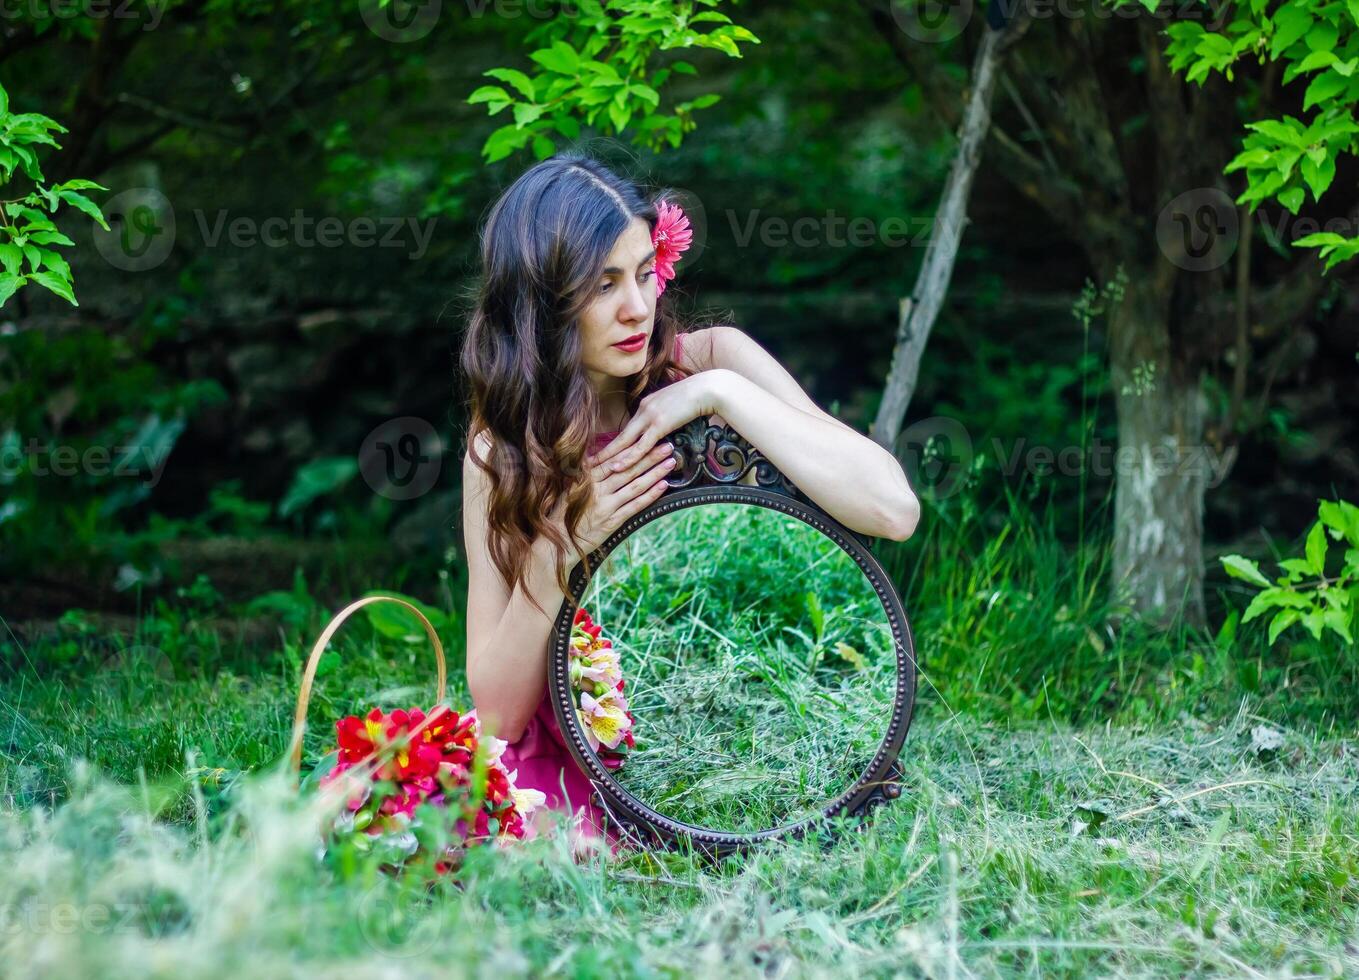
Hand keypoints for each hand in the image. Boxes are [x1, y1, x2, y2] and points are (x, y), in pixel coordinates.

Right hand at [550, 440, 678, 554]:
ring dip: (655, 473)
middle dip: (649, 457)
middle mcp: (597, 490)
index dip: (632, 449)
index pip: (614, 460)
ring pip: (635, 486)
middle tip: (667, 446)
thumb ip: (584, 474)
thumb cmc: (562, 515)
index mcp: (586, 479)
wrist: (558, 544)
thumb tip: (595, 456)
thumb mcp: (569, 489)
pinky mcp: (613, 522)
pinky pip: (635, 506)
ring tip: (670, 463)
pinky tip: (663, 485)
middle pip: (628, 470)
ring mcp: (606, 506)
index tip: (648, 438)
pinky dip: (650, 495)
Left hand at [591, 371, 725, 473]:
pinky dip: (628, 458)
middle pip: (621, 436)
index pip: (628, 428)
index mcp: (646, 404)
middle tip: (590, 463)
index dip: (615, 442)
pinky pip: (641, 445)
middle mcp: (644, 410)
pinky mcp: (660, 425)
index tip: (603, 452)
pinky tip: (617, 467)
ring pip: (626, 442)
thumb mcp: (675, 405)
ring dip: (611, 457)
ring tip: (597, 469)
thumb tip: (663, 429)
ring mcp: (650, 417)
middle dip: (605, 451)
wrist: (708, 388)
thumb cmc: (697, 396)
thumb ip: (665, 415)